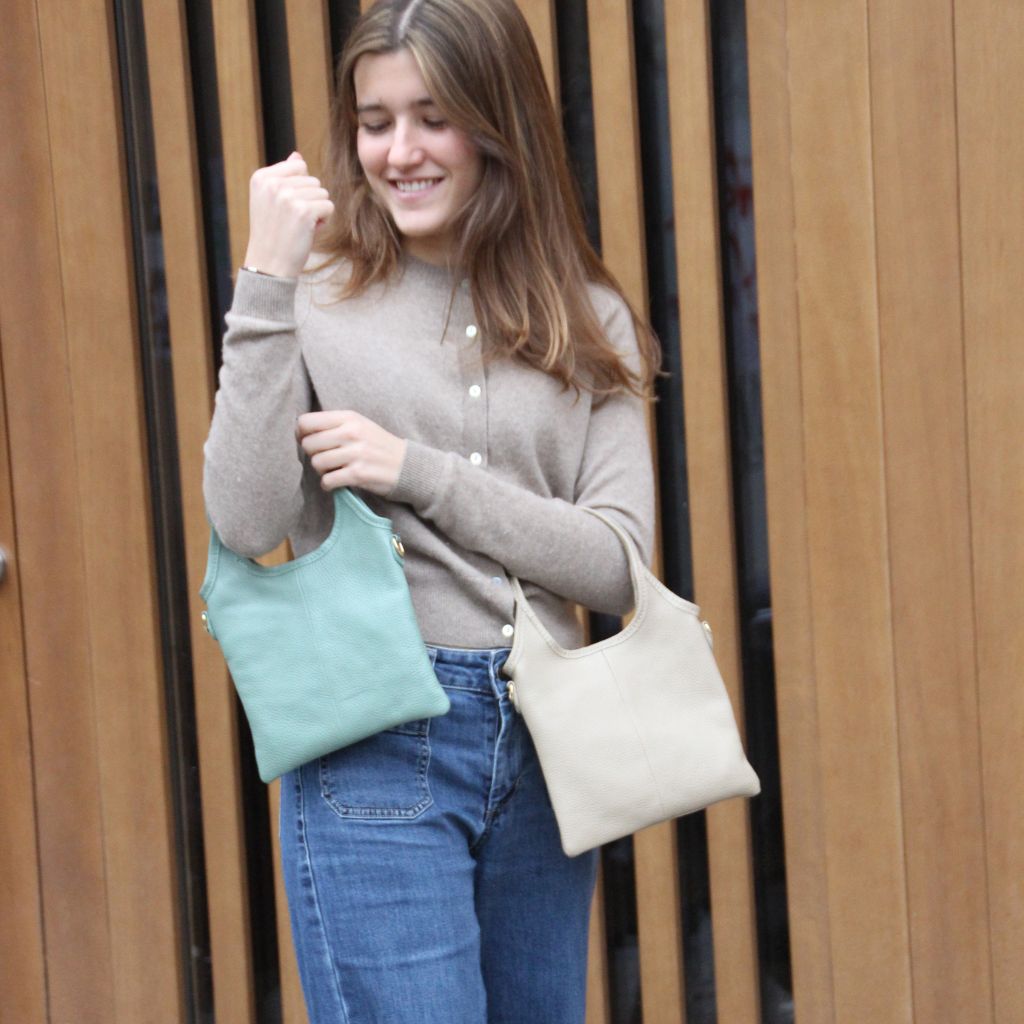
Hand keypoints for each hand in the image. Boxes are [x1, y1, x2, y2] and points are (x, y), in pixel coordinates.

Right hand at [242, 152, 334, 277]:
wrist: (269, 264)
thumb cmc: (273, 233)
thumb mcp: (271, 200)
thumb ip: (283, 177)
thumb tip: (297, 155)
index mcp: (261, 177)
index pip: (298, 165)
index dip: (300, 188)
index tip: (285, 207)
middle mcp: (273, 183)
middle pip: (313, 180)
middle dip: (309, 200)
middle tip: (292, 220)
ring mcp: (287, 196)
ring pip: (322, 193)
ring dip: (317, 211)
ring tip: (299, 226)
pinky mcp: (303, 211)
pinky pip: (329, 207)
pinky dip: (323, 221)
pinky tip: (308, 231)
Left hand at [297, 410, 406, 495]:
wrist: (406, 465)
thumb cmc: (377, 445)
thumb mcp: (359, 425)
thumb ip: (333, 424)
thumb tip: (300, 431)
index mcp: (349, 418)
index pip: (306, 422)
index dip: (301, 434)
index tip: (309, 441)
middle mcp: (351, 433)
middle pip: (308, 444)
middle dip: (313, 454)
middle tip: (326, 458)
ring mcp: (355, 454)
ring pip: (316, 463)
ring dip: (321, 471)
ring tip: (334, 470)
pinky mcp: (358, 474)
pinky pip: (327, 481)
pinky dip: (328, 484)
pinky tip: (338, 481)